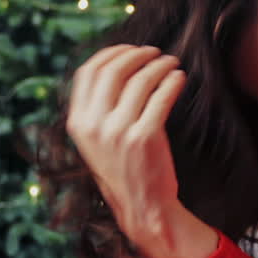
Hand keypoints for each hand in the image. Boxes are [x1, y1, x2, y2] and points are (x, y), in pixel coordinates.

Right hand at [66, 45, 185, 239]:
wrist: (142, 207)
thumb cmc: (124, 169)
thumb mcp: (96, 141)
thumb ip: (97, 108)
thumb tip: (116, 65)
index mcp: (78, 122)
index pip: (88, 72)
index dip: (111, 54)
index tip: (130, 50)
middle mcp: (94, 126)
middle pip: (113, 70)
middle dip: (137, 55)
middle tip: (155, 52)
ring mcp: (119, 132)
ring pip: (141, 80)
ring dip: (159, 65)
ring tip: (171, 63)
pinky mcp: (145, 138)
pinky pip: (161, 96)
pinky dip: (173, 81)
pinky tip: (179, 78)